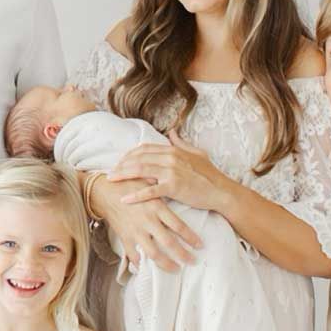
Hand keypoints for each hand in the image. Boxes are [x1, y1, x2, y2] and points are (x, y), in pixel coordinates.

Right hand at [90, 172, 201, 273]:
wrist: (105, 191)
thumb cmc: (129, 184)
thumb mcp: (149, 184)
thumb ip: (164, 191)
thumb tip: (182, 192)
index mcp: (157, 207)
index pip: (178, 226)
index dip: (191, 238)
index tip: (200, 246)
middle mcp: (148, 221)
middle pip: (169, 243)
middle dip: (183, 254)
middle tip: (193, 262)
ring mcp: (136, 231)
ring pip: (154, 253)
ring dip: (166, 264)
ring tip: (175, 269)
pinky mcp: (125, 237)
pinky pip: (134, 255)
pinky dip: (141, 263)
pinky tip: (148, 269)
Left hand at [108, 131, 230, 212]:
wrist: (221, 191)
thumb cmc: (210, 175)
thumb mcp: (196, 153)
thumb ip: (181, 143)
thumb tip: (171, 132)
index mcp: (173, 150)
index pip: (144, 149)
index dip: (129, 155)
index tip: (119, 162)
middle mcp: (170, 157)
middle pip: (138, 158)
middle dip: (121, 164)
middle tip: (109, 172)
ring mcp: (172, 171)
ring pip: (140, 170)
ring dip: (123, 175)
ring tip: (111, 180)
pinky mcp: (174, 187)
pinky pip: (150, 190)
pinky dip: (136, 194)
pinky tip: (124, 198)